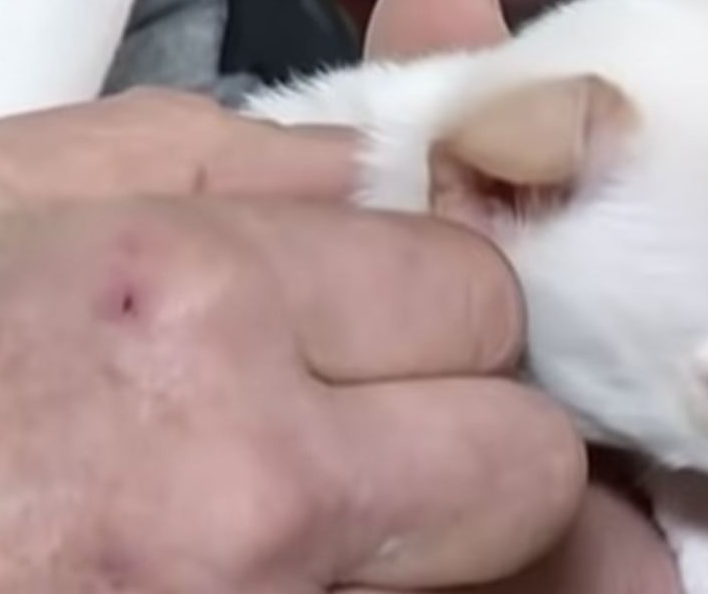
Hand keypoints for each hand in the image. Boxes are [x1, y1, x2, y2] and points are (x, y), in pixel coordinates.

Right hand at [0, 0, 582, 592]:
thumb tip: (374, 157)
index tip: (399, 333)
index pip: (474, 295)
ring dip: (456, 559)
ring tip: (328, 527)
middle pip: (526, 462)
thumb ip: (208, 158)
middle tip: (386, 451)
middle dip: (481, 449)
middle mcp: (245, 483)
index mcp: (180, 304)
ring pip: (506, 587)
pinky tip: (288, 569)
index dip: (443, 316)